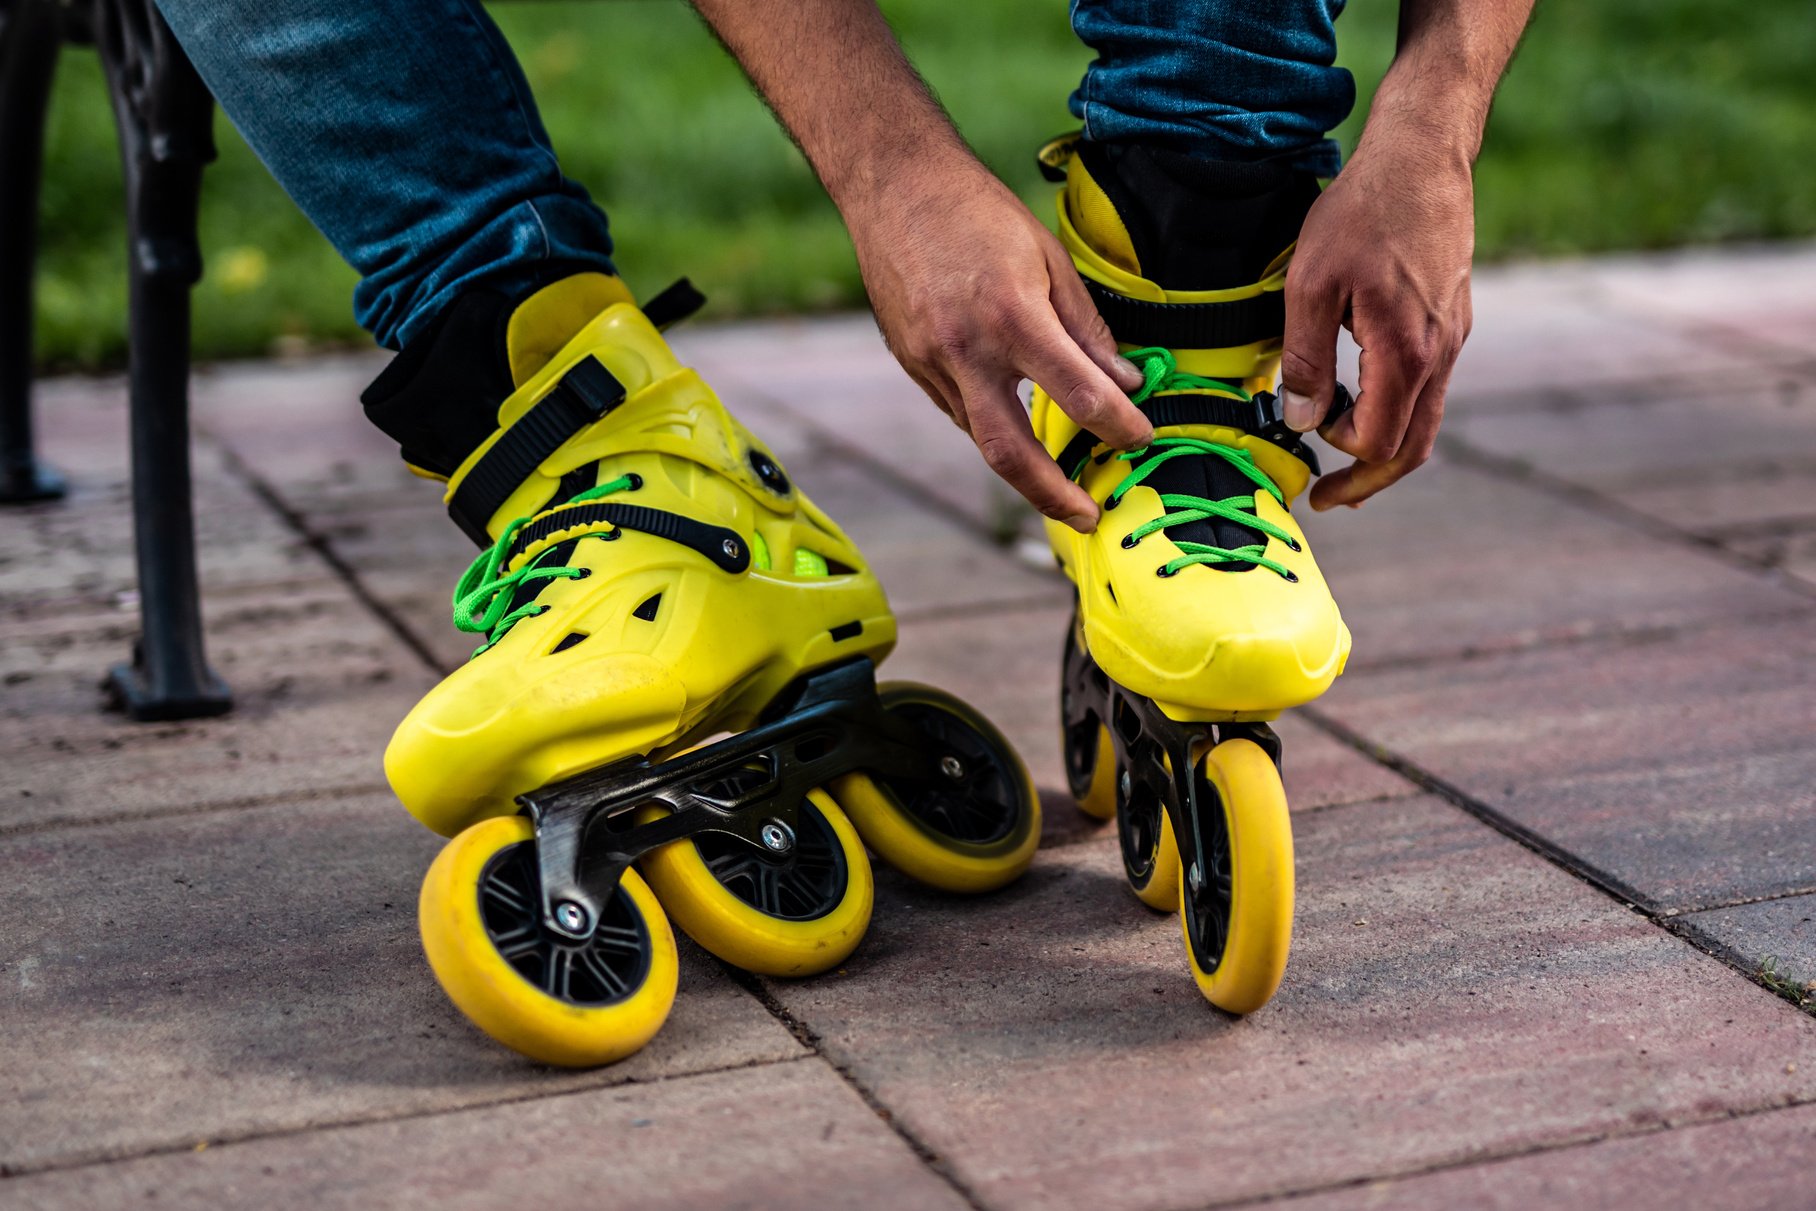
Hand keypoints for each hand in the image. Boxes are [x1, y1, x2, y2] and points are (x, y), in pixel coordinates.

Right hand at [844, 153, 1149, 532]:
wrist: (894, 187)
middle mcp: (966, 350)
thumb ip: (1086, 328)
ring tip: (1058, 482)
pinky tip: (1013, 422)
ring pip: (981, 438)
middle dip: (1054, 496)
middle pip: (1012, 454)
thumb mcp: (1048, 258)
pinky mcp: (911, 366)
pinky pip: (958, 412)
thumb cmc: (978, 213)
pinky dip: (991, 425)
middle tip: (1088, 515)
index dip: (1119, 425)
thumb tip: (1125, 380)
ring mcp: (931, 363)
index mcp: (1012, 317)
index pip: (1079, 394)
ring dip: (1022, 467)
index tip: (1140, 436)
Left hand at [1278, 136, 1474, 509]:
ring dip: (1385, 448)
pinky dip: (1398, 410)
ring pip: (1426, 419)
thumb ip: (1305, 359)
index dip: (1339, 454)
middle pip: (1413, 448)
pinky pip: (1429, 386)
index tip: (1304, 434)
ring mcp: (1452, 337)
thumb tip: (1302, 419)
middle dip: (1369, 481)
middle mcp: (1440, 353)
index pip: (1381, 441)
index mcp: (1407, 352)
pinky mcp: (1451, 320)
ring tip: (1343, 462)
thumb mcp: (1310, 284)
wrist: (1422, 155)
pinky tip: (1365, 400)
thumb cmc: (1362, 211)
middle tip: (1329, 500)